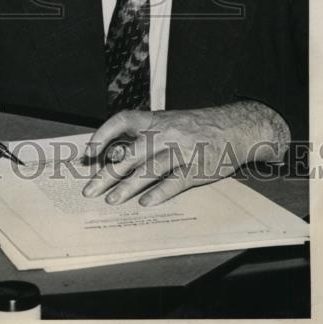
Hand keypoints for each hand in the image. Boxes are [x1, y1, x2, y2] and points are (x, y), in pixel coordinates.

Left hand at [82, 102, 289, 206]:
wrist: (234, 127)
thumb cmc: (194, 127)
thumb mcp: (168, 122)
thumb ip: (144, 135)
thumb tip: (113, 153)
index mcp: (155, 120)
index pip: (122, 121)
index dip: (103, 134)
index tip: (88, 153)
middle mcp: (165, 133)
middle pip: (131, 153)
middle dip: (107, 173)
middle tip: (90, 190)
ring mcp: (181, 151)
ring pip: (149, 169)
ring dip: (128, 186)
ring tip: (111, 200)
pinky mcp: (197, 168)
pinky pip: (175, 182)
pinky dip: (159, 193)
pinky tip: (145, 203)